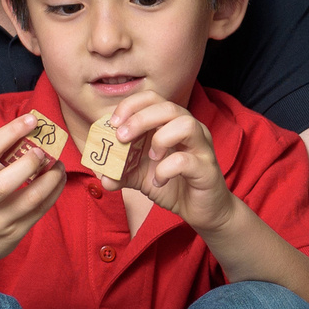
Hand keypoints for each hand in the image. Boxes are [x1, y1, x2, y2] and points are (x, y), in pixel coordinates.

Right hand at [0, 114, 67, 271]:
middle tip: (44, 151)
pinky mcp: (14, 235)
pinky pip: (40, 211)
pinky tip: (58, 179)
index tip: (31, 119)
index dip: (11, 132)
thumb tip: (27, 135)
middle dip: (31, 162)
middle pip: (7, 181)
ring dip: (51, 178)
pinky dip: (54, 192)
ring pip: (31, 198)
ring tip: (58, 164)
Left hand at [102, 90, 235, 232]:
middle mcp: (189, 129)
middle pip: (167, 107)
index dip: (131, 105)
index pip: (152, 99)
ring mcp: (201, 147)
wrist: (201, 210)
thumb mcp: (140, 176)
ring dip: (160, 138)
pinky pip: (186, 160)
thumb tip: (102, 175)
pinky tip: (159, 180)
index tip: (113, 123)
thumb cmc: (174, 183)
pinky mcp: (206, 169)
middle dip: (140, 119)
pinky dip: (166, 169)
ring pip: (185, 124)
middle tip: (122, 137)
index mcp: (171, 124)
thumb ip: (120, 172)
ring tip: (150, 157)